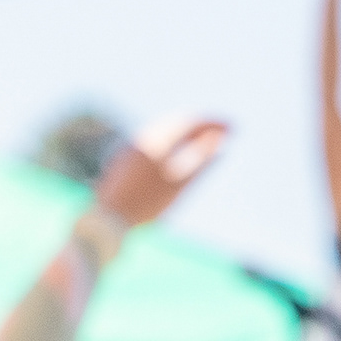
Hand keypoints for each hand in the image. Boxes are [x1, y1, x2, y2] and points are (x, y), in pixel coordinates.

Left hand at [95, 115, 229, 227]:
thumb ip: (201, 162)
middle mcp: (142, 139)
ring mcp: (132, 148)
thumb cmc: (145, 204)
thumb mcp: (179, 186)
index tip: (233, 126)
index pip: (190, 123)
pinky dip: (173, 142)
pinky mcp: (126, 159)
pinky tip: (180, 152)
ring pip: (164, 131)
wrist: (107, 218)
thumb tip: (220, 145)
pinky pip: (154, 141)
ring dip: (187, 131)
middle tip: (224, 128)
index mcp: (156, 142)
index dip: (214, 124)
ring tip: (206, 138)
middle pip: (177, 123)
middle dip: (202, 124)